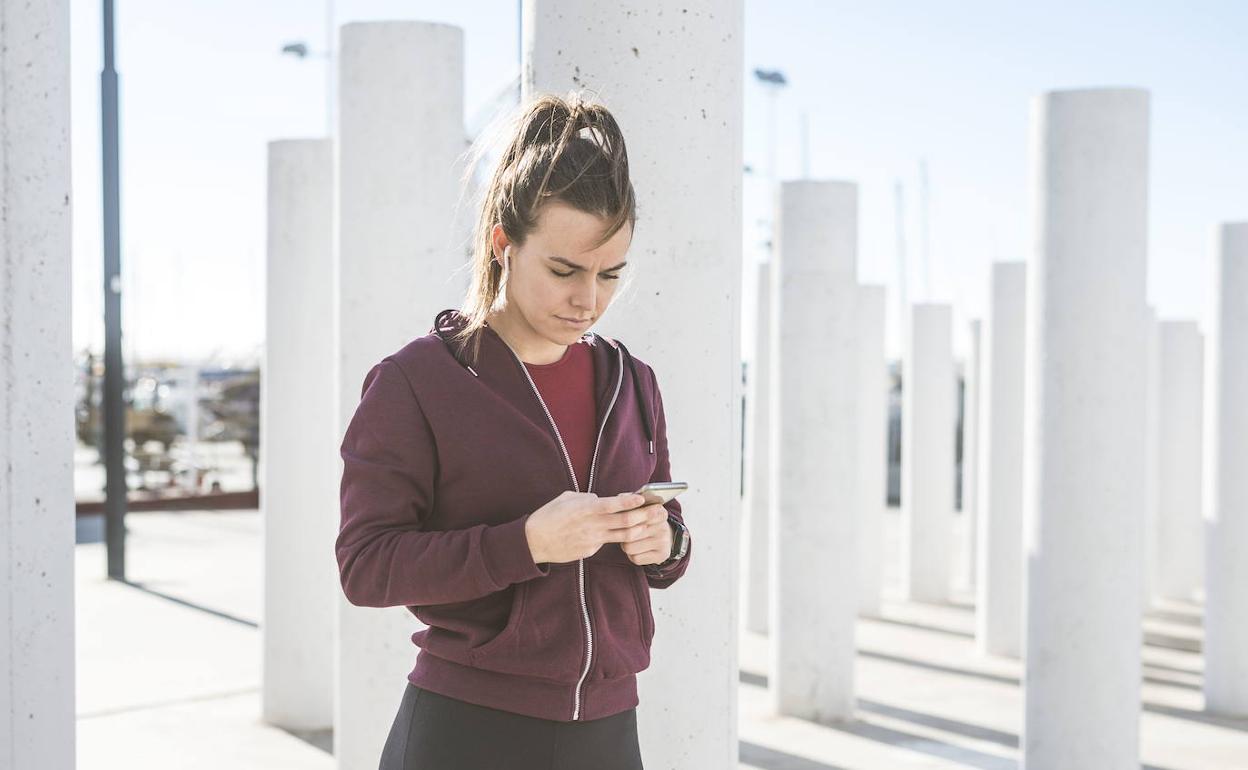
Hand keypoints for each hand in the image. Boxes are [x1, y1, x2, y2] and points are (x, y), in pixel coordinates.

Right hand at [525, 490, 650, 564]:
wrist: (533, 542)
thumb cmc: (548, 516)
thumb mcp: (566, 498)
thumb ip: (586, 498)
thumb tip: (600, 499)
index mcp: (586, 509)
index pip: (614, 505)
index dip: (631, 502)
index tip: (643, 498)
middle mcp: (592, 525)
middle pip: (625, 522)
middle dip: (644, 516)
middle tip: (658, 512)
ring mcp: (592, 540)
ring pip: (622, 535)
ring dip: (638, 529)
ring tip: (649, 523)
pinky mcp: (590, 551)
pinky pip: (606, 542)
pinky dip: (616, 537)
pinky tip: (624, 533)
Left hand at [614, 501, 672, 567]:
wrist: (666, 538)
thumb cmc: (647, 521)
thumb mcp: (642, 508)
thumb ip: (630, 501)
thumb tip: (620, 498)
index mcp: (658, 511)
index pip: (633, 516)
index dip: (623, 520)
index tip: (621, 520)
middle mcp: (662, 527)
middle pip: (628, 533)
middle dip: (622, 534)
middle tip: (623, 532)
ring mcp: (663, 542)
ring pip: (630, 547)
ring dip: (626, 546)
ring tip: (631, 541)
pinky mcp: (661, 556)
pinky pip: (635, 558)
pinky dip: (633, 555)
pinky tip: (638, 550)